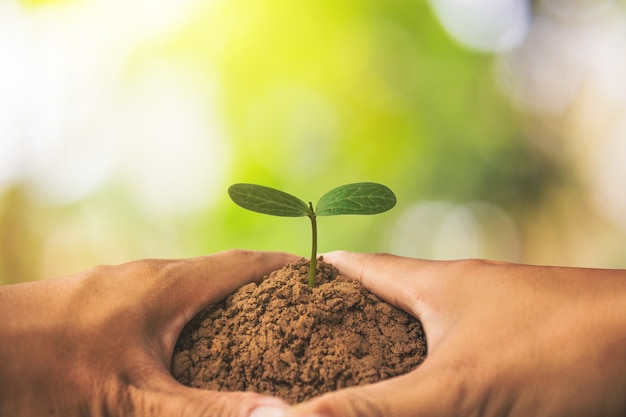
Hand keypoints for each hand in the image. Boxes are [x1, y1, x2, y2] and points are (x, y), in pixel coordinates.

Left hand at [0, 249, 297, 416]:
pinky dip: (196, 309)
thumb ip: (205, 410)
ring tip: (257, 321)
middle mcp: (155, 275)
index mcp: (173, 285)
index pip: (246, 264)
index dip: (286, 269)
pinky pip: (169, 296)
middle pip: (225, 270)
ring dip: (229, 296)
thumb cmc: (53, 366)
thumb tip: (276, 416)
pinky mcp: (109, 299)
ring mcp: (130, 284)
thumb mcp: (134, 397)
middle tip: (299, 306)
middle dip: (264, 284)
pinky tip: (192, 337)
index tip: (319, 275)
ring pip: (195, 283)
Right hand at [290, 251, 625, 416]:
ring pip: (426, 324)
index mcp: (435, 285)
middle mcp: (460, 295)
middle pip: (391, 292)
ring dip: (392, 339)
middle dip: (352, 310)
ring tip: (360, 361)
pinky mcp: (519, 346)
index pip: (363, 266)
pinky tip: (430, 385)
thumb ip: (378, 408)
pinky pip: (459, 350)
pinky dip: (433, 365)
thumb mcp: (458, 387)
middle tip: (314, 331)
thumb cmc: (559, 348)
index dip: (324, 272)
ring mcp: (492, 319)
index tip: (290, 279)